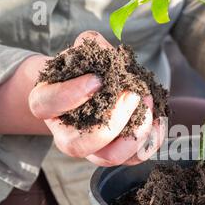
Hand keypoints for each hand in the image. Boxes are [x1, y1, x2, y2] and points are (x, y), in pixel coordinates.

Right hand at [29, 31, 164, 165]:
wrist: (95, 88)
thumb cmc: (87, 69)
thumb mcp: (84, 50)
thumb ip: (93, 46)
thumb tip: (113, 57)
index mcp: (47, 105)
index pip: (45, 105)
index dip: (70, 94)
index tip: (96, 80)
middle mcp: (66, 135)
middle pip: (78, 145)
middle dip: (111, 121)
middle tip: (132, 94)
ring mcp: (92, 149)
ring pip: (110, 157)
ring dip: (135, 132)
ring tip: (148, 102)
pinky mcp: (117, 154)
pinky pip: (134, 158)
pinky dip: (151, 139)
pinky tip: (159, 118)